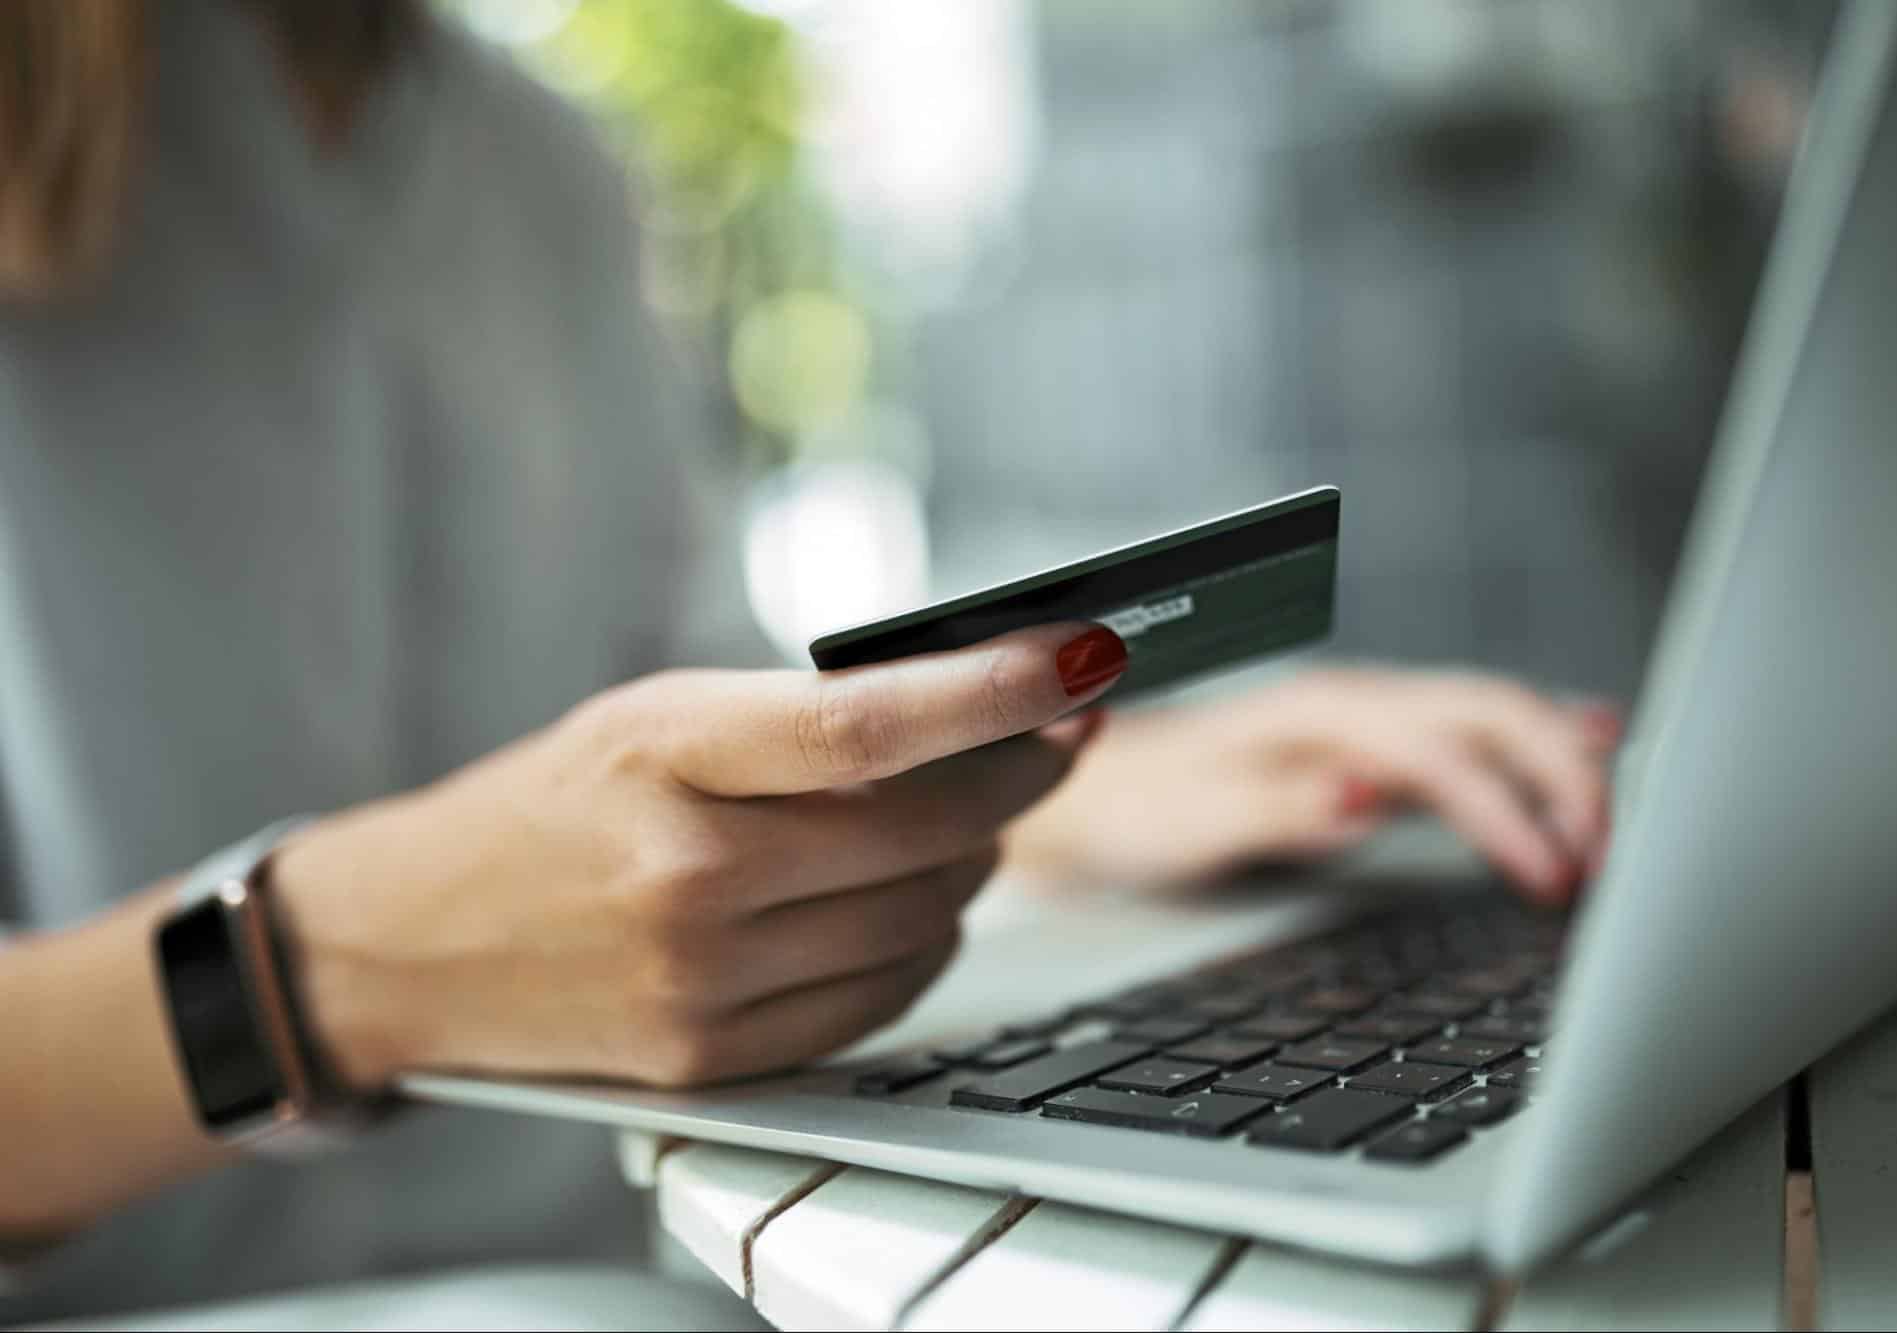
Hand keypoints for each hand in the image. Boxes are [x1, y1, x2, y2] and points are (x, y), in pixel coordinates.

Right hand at [271, 623, 1129, 1091]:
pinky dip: (927, 939)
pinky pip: (888, 997)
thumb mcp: (655, 719)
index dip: (995, 692)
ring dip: (979, 858)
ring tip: (971, 813)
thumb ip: (799, 718)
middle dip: (1022, 772)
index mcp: (663, 754)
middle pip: (925, 829)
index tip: (1084, 658)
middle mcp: (684, 876)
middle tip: (1060, 728)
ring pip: (928, 917)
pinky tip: (913, 897)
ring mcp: (701, 983)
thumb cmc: (554, 804)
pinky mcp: (715, 1061)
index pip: (866, 726)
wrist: (418, 939)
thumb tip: (979, 705)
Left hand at [1003, 668, 1618, 902]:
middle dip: (1562, 777)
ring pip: (1493, 721)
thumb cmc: (1132, 810)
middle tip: (1611, 860)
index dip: (1508, 811)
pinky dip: (1537, 751)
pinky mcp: (1373, 754)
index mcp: (1316, 715)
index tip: (1555, 876)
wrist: (1088, 794)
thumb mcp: (1186, 823)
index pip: (1442, 752)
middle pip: (1490, 714)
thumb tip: (1368, 798)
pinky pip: (1474, 741)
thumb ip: (1276, 809)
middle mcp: (1352, 706)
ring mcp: (1367, 726)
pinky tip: (1588, 751)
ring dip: (1561, 768)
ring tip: (1619, 828)